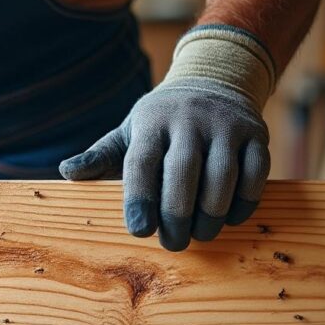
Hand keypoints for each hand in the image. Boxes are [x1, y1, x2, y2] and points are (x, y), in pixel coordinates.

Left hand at [60, 82, 269, 250]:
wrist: (213, 81)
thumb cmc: (161, 121)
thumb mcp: (128, 132)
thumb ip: (100, 156)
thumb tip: (67, 172)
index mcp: (151, 122)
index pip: (142, 163)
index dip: (139, 199)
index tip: (138, 231)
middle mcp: (189, 120)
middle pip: (183, 173)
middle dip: (176, 214)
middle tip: (172, 243)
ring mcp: (226, 126)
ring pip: (222, 177)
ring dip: (210, 214)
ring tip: (199, 235)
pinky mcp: (257, 135)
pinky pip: (255, 174)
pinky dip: (243, 202)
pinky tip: (228, 219)